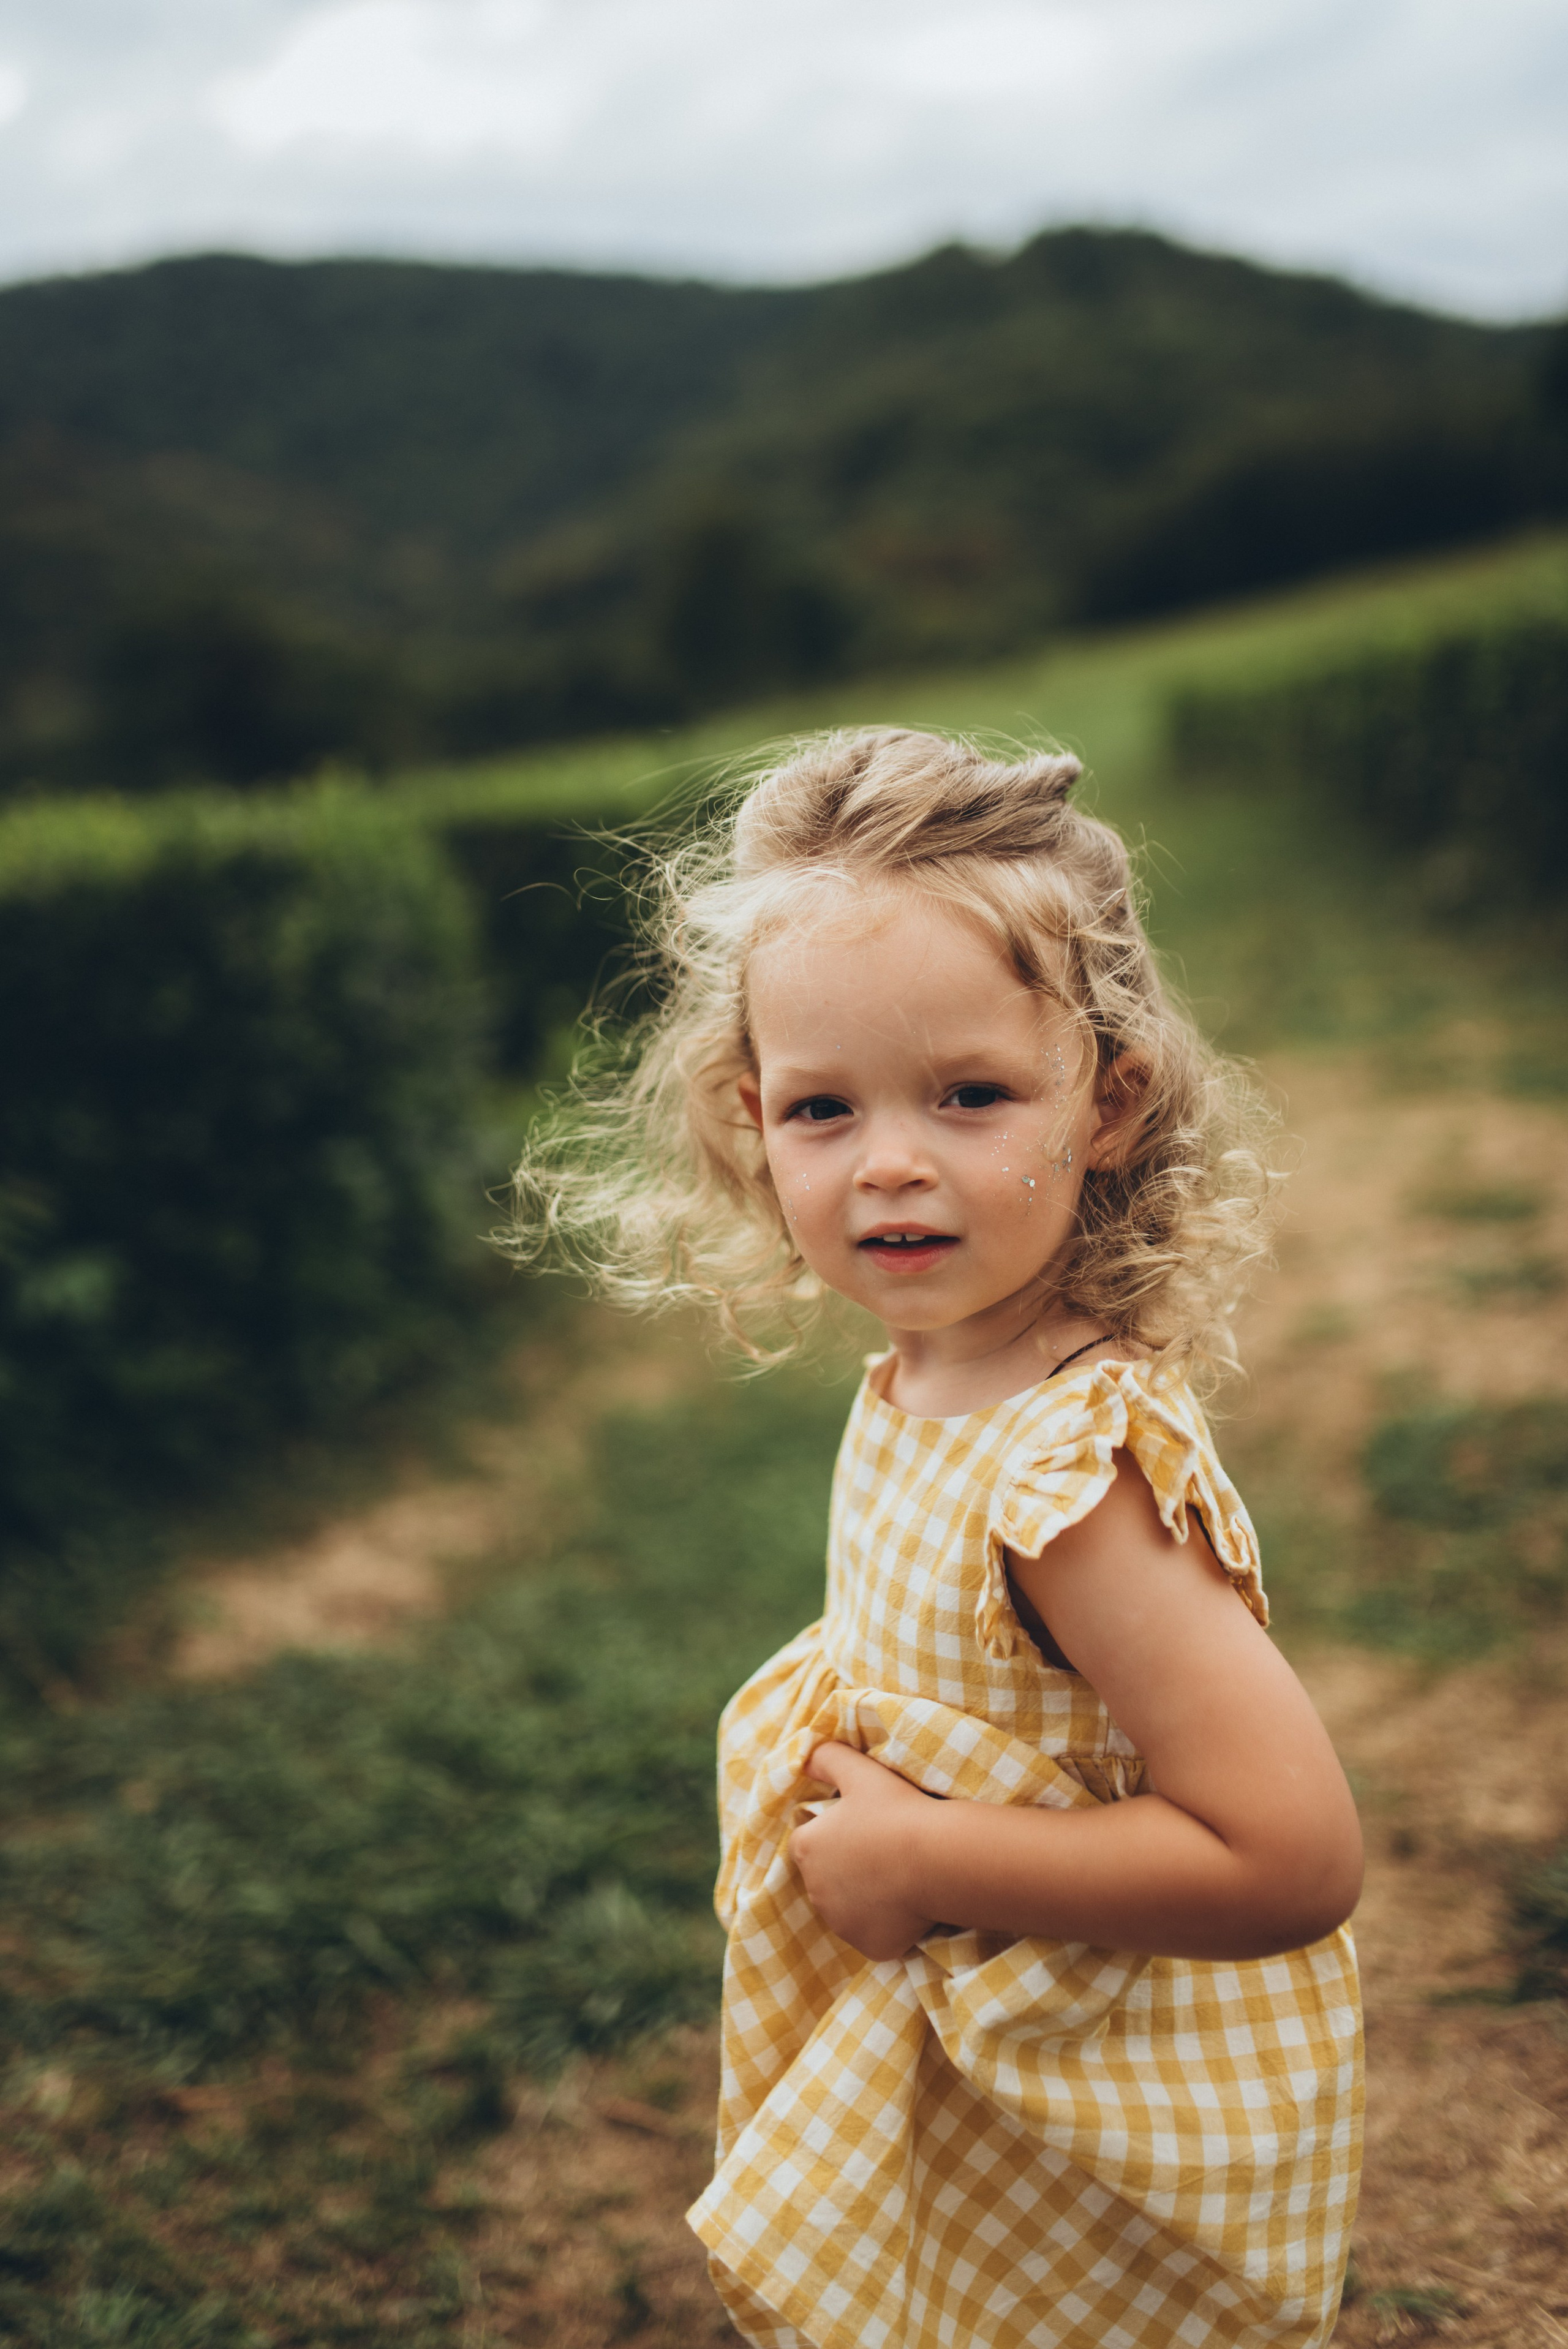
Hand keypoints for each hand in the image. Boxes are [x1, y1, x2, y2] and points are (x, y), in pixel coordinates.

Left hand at [791, 1741, 936, 1960]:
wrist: (937, 1858)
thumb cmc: (897, 1811)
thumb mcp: (860, 1771)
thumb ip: (826, 1757)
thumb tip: (804, 1754)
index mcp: (807, 1847)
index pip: (809, 1841)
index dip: (835, 1834)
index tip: (864, 1828)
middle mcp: (815, 1890)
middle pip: (827, 1878)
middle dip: (847, 1868)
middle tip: (885, 1851)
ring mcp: (842, 1924)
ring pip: (849, 1908)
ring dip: (865, 1897)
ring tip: (900, 1876)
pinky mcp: (871, 1946)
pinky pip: (875, 1934)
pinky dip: (887, 1925)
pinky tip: (910, 1904)